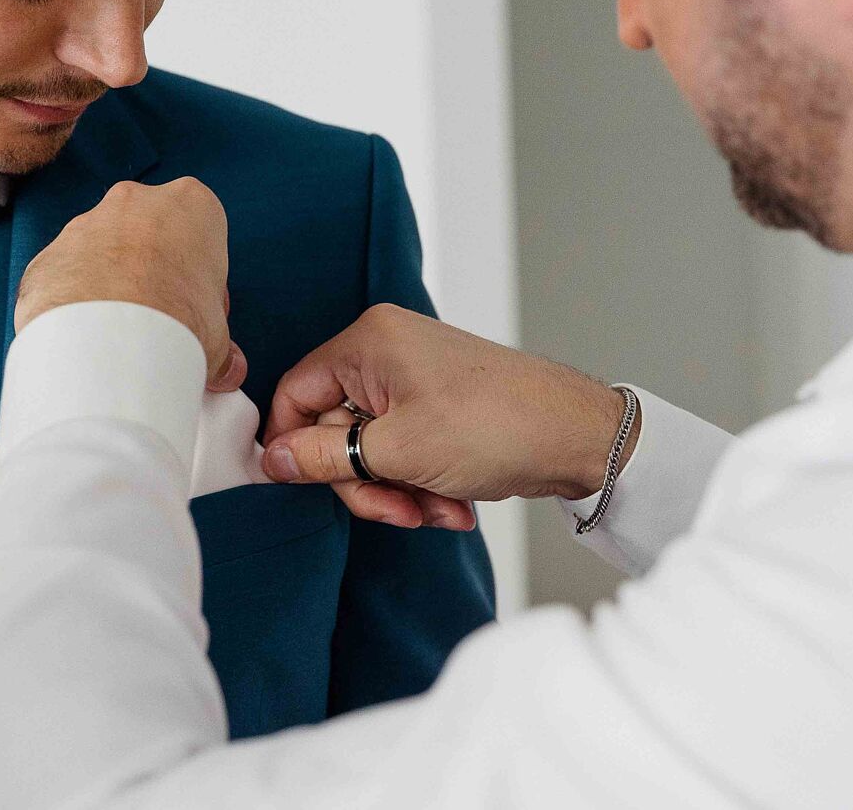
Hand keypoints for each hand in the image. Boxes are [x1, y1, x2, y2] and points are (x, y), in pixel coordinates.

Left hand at [14, 178, 245, 391]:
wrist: (106, 343)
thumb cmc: (178, 324)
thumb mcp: (218, 337)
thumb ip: (222, 345)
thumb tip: (228, 370)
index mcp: (190, 205)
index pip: (202, 234)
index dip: (201, 277)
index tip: (196, 311)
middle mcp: (135, 201)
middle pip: (149, 235)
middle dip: (153, 270)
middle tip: (158, 322)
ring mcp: (85, 223)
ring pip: (103, 252)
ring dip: (110, 283)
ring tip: (117, 335)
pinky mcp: (48, 254)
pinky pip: (66, 277)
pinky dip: (74, 301)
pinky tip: (84, 337)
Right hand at [260, 305, 635, 529]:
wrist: (578, 437)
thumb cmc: (497, 426)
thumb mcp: (398, 452)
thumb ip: (326, 457)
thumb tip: (273, 459)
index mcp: (369, 343)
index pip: (296, 392)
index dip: (295, 444)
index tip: (303, 484)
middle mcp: (388, 350)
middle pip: (336, 428)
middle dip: (367, 480)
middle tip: (397, 509)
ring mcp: (415, 377)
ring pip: (373, 447)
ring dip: (399, 489)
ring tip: (438, 509)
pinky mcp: (438, 404)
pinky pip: (405, 448)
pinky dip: (423, 481)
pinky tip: (453, 503)